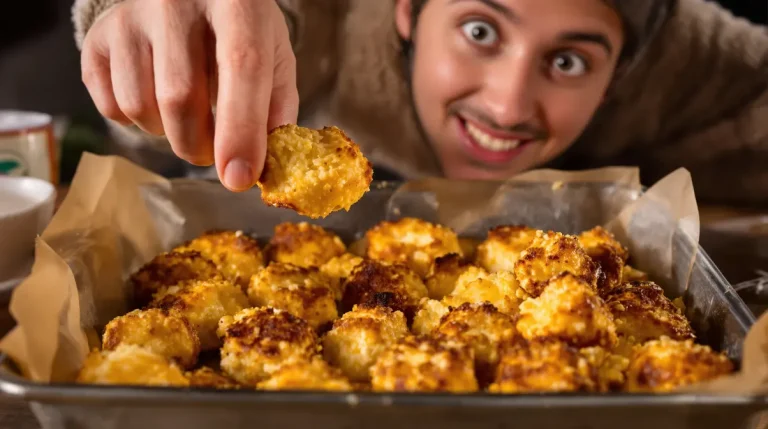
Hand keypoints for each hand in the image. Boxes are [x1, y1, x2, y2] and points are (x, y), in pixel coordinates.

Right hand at [80, 0, 297, 190]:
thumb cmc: (240, 33)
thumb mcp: (274, 58)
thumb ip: (276, 109)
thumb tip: (263, 169)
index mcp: (237, 2)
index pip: (241, 67)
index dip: (240, 129)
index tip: (238, 178)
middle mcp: (177, 0)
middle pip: (180, 97)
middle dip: (199, 146)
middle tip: (213, 152)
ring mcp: (132, 16)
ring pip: (140, 106)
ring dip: (167, 135)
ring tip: (187, 116)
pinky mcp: (98, 36)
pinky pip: (111, 106)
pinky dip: (136, 122)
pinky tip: (156, 100)